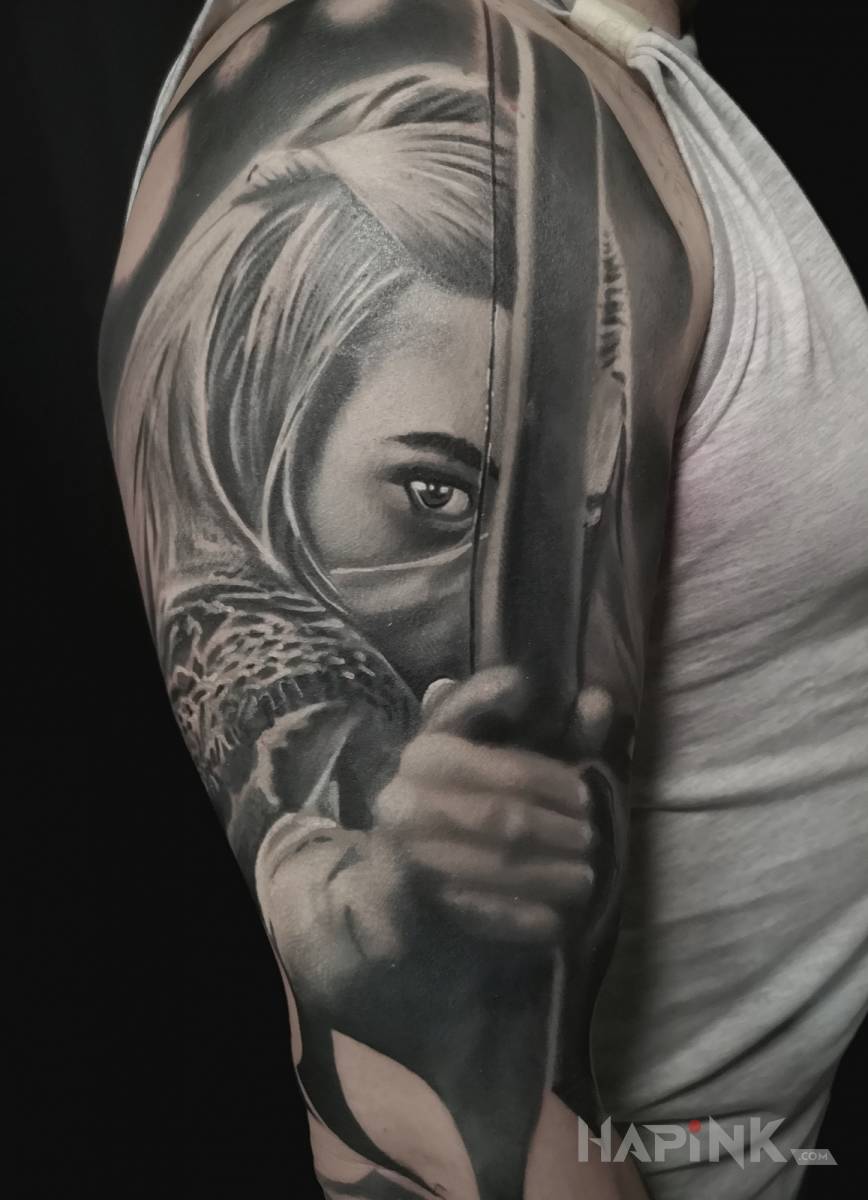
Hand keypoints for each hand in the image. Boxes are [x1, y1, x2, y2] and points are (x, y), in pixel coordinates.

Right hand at [374, 667, 601, 945]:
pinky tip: (556, 919)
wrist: (392, 876)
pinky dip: (523, 918)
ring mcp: (405, 849)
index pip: (503, 764)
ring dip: (549, 875)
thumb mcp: (497, 759)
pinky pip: (479, 910)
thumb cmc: (459, 801)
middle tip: (591, 840)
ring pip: (494, 864)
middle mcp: (407, 795)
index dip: (551, 779)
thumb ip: (554, 733)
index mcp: (428, 750)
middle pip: (501, 816)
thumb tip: (600, 699)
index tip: (583, 792)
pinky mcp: (413, 898)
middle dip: (556, 831)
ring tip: (585, 879)